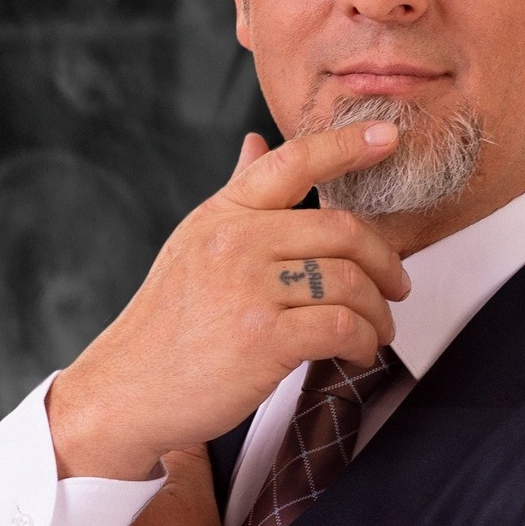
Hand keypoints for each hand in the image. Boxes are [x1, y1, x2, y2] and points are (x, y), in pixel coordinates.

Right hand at [47, 121, 407, 479]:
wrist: (128, 389)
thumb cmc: (167, 320)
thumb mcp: (195, 242)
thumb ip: (237, 192)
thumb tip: (256, 140)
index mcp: (225, 213)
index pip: (294, 160)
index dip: (347, 144)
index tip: (387, 136)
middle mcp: (237, 240)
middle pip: (342, 230)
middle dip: (385, 261)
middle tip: (396, 285)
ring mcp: (249, 288)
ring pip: (349, 281)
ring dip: (378, 311)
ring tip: (377, 330)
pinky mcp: (262, 339)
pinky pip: (340, 326)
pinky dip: (363, 341)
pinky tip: (358, 352)